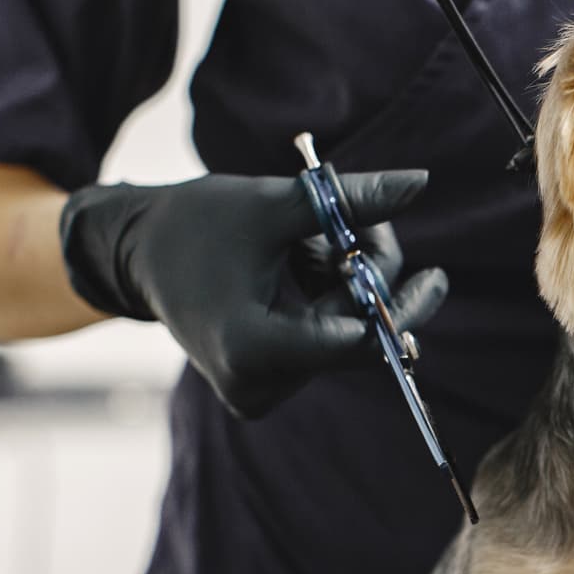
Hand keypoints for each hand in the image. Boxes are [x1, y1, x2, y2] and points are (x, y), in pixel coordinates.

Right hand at [59, 171, 447, 417]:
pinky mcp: (264, 388)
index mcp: (252, 347)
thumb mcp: (276, 203)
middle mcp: (258, 385)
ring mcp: (261, 392)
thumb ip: (349, 200)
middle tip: (376, 227)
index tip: (436, 277)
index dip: (395, 305)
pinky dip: (328, 301)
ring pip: (343, 337)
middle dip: (373, 280)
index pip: (353, 340)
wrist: (137, 254)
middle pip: (354, 336)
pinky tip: (302, 265)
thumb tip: (423, 181)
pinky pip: (323, 344)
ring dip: (349, 285)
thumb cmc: (198, 223)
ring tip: (314, 239)